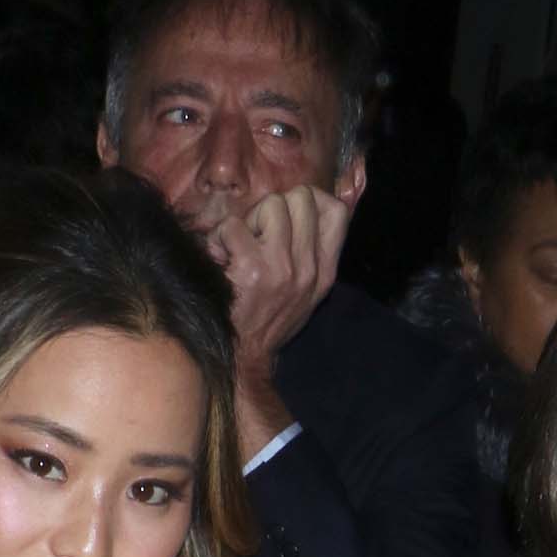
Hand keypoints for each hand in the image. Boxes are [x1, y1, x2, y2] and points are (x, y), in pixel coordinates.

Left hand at [198, 186, 349, 446]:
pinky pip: (235, 225)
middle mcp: (308, 269)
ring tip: (238, 248)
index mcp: (325, 273)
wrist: (242, 359)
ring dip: (247, 220)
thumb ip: (313, 254)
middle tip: (258, 236)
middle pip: (302, 197)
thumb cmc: (268, 322)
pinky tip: (220, 259)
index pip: (337, 211)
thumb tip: (317, 204)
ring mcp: (282, 268)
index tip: (290, 216)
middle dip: (274, 208)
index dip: (312, 199)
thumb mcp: (305, 294)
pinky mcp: (252, 269)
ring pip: (271, 204)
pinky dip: (219, 237)